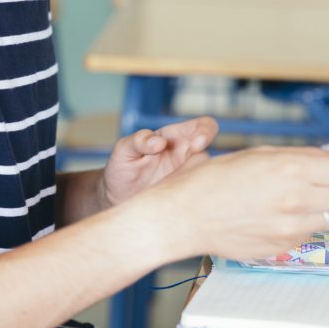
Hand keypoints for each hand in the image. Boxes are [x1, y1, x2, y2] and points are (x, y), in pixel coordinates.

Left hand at [101, 116, 217, 206]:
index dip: (205, 130)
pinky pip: (200, 194)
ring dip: (200, 179)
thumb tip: (159, 142)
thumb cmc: (122, 169)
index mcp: (173, 137)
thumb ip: (138, 140)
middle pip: (212, 151)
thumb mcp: (123, 150)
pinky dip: (196, 196)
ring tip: (179, 186)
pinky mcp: (185, 196)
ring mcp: (187, 177)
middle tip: (195, 165)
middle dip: (209, 160)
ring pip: (208, 175)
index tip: (198, 143)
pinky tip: (180, 201)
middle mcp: (186, 156)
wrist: (116, 198)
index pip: (200, 126)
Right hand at [145, 146, 328, 261]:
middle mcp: (297, 200)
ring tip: (297, 198)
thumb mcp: (258, 154)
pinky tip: (276, 214)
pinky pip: (308, 233)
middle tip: (328, 182)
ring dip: (325, 206)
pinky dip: (301, 223)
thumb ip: (301, 156)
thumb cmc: (214, 180)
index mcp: (291, 169)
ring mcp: (292, 228)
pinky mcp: (284, 247)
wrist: (186, 216)